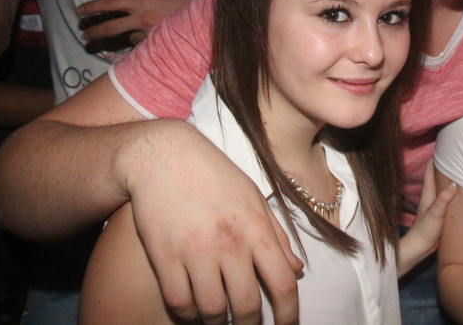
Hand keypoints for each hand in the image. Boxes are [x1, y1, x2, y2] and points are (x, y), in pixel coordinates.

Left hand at [77, 0, 193, 45]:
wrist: (207, 16)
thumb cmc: (187, 4)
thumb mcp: (162, 1)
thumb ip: (144, 10)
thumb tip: (132, 28)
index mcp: (142, 0)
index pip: (110, 3)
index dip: (92, 7)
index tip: (79, 10)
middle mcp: (142, 16)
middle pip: (110, 26)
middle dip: (94, 31)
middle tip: (84, 35)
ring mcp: (149, 33)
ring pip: (132, 38)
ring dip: (136, 37)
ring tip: (152, 33)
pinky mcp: (157, 46)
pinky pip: (147, 47)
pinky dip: (150, 46)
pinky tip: (162, 43)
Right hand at [126, 121, 302, 323]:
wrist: (164, 155)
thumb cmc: (214, 175)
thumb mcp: (254, 198)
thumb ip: (277, 235)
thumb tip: (298, 269)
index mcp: (257, 228)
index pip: (283, 283)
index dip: (289, 314)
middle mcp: (230, 242)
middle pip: (247, 305)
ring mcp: (196, 251)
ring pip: (212, 310)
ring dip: (217, 322)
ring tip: (219, 320)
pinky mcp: (164, 256)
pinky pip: (179, 302)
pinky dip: (187, 315)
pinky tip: (192, 312)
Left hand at [397, 159, 456, 276]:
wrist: (419, 249)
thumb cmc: (425, 230)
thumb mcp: (435, 214)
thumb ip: (443, 199)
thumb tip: (454, 182)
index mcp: (428, 192)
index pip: (432, 168)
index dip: (438, 156)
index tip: (448, 145)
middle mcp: (432, 195)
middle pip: (439, 174)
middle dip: (448, 164)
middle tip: (461, 155)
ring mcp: (436, 203)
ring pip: (444, 185)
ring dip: (452, 178)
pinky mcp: (442, 212)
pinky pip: (449, 197)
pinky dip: (455, 191)